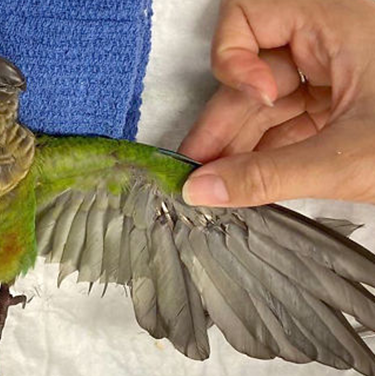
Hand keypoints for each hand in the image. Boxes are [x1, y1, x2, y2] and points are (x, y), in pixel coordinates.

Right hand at [179, 0, 374, 206]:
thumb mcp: (347, 158)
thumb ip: (267, 176)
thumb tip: (206, 189)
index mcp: (337, 23)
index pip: (248, 15)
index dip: (233, 57)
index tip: (253, 96)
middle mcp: (332, 41)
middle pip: (252, 73)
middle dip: (224, 124)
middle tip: (198, 167)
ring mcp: (338, 76)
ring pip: (269, 105)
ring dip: (240, 147)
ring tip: (217, 185)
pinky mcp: (344, 109)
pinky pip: (290, 124)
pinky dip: (268, 154)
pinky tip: (248, 181)